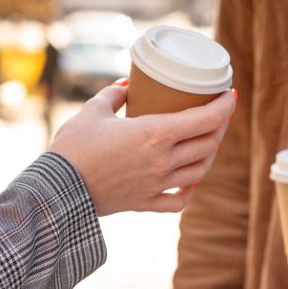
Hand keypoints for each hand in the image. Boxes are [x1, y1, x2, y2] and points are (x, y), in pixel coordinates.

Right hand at [50, 81, 234, 215]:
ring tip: (208, 141)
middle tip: (218, 113)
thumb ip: (113, 95)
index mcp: (155, 133)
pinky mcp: (145, 203)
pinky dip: (190, 189)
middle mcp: (163, 160)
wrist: (57, 189)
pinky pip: (179, 199)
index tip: (230, 94)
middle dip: (219, 126)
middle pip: (209, 143)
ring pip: (200, 171)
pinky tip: (191, 180)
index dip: (225, 105)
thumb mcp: (93, 111)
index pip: (207, 118)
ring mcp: (156, 184)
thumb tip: (127, 86)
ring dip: (210, 154)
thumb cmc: (73, 147)